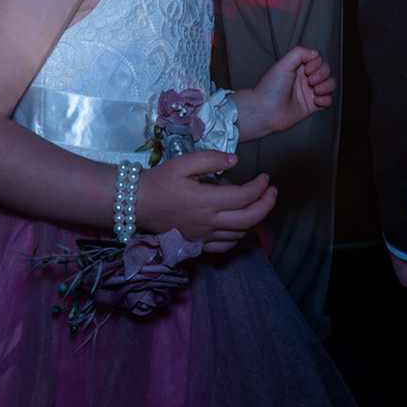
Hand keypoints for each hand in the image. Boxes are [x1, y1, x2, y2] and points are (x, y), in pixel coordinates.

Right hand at [136, 149, 276, 253]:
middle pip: (250, 219)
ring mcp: (203, 236)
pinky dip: (238, 237)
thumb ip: (210, 159)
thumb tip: (235, 161)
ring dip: (254, 220)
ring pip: (240, 234)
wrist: (134, 204)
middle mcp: (208, 222)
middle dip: (267, 205)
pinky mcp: (196, 244)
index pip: (245, 196)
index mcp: (206, 201)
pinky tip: (239, 227)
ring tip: (257, 204)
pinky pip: (225, 247)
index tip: (265, 177)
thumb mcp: (182, 163)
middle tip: (272, 192)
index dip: (260, 186)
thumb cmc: (157, 181)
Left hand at [251, 46, 334, 135]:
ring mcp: (309, 92)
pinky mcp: (312, 106)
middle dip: (323, 74)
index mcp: (297, 67)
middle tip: (310, 81)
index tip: (307, 69)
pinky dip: (326, 100)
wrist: (265, 112)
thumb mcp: (282, 64)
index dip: (317, 63)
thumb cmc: (269, 90)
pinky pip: (328, 101)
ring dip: (327, 86)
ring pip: (330, 84)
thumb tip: (315, 52)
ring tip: (315, 91)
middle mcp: (304, 78)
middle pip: (326, 70)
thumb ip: (299, 53)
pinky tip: (316, 101)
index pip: (317, 59)